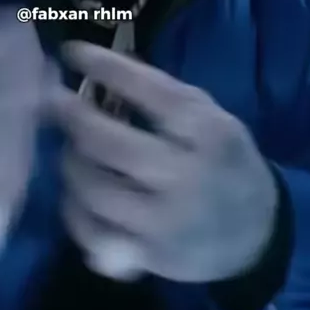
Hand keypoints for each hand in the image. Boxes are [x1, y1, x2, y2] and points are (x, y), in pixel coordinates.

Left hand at [53, 41, 277, 283]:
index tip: (71, 51)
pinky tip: (77, 192)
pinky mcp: (147, 257)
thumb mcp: (209, 117)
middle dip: (70, 115)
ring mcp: (165, 222)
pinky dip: (74, 209)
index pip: (146, 90)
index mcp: (207, 132)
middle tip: (55, 102)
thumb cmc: (222, 160)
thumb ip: (161, 94)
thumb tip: (100, 67)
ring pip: (91, 188)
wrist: (255, 233)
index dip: (102, 66)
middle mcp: (186, 177)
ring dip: (70, 162)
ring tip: (71, 149)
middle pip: (106, 141)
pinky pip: (91, 233)